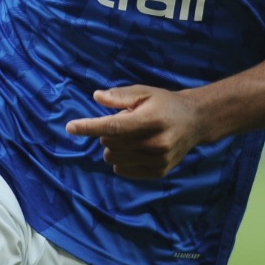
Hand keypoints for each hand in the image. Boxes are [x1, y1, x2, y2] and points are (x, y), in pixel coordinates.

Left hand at [64, 85, 205, 178]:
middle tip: (125, 123)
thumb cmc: (165, 104)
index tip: (70, 127)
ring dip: (113, 148)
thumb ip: (120, 96)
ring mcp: (157, 160)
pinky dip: (121, 160)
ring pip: (113, 159)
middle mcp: (155, 143)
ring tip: (131, 136)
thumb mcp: (145, 92)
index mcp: (150, 120)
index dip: (88, 127)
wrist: (195, 121)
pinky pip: (123, 171)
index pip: (112, 127)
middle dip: (108, 133)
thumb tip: (96, 97)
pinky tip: (134, 149)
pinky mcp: (158, 173)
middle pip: (109, 144)